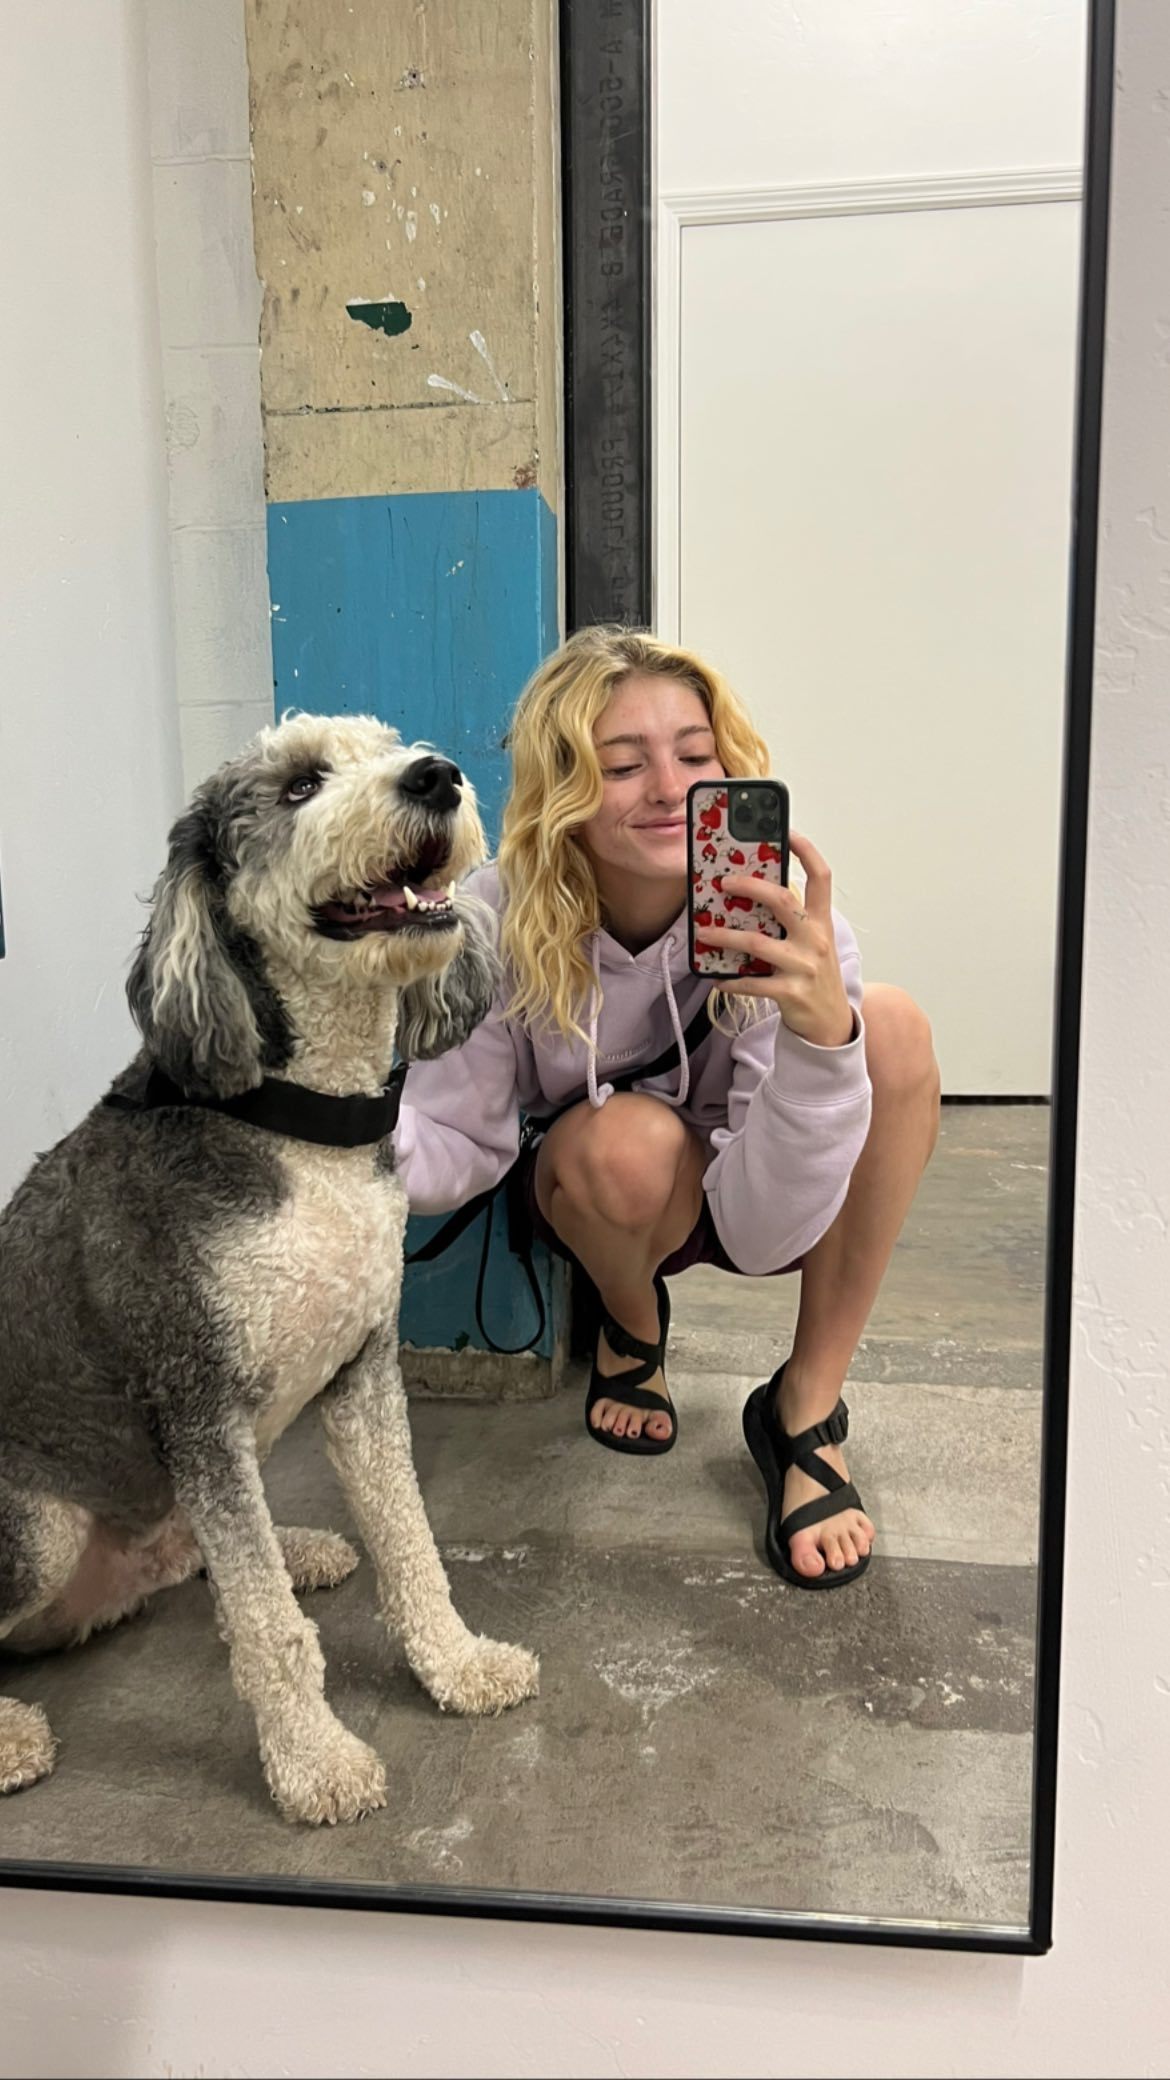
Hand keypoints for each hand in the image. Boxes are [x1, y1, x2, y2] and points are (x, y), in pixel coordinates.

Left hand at [699, 831, 854, 1048]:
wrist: (831, 1023)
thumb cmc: (814, 976)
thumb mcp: (811, 942)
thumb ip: (789, 920)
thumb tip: (749, 896)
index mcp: (821, 921)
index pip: (820, 877)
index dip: (806, 851)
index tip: (787, 832)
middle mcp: (816, 939)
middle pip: (781, 900)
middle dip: (749, 886)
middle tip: (724, 882)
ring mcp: (804, 966)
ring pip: (757, 942)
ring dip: (725, 935)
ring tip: (704, 932)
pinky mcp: (790, 992)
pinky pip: (752, 982)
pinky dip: (730, 979)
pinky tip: (716, 977)